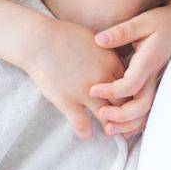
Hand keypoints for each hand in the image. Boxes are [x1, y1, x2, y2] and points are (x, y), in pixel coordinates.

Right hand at [21, 16, 126, 139]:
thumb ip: (107, 53)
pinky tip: (86, 134)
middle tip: (126, 122)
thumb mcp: (95, 39)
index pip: (131, 85)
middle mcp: (103, 79)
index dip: (131, 95)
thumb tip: (113, 61)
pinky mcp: (67, 101)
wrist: (39, 40)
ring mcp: (85, 92)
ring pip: (107, 116)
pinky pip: (81, 124)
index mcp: (111, 63)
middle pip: (124, 103)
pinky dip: (85, 132)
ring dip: (110, 127)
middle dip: (126, 113)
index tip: (128, 102)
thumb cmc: (64, 35)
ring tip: (111, 133)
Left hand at [88, 0, 170, 136]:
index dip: (111, 90)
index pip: (131, 84)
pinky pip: (152, 110)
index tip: (92, 89)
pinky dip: (139, 123)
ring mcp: (161, 84)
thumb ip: (121, 32)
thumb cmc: (163, 22)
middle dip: (120, 115)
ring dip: (129, 124)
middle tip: (99, 113)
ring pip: (148, 112)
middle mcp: (157, 77)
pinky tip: (124, 129)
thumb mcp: (142, 22)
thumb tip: (99, 40)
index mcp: (149, 61)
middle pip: (141, 105)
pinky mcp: (162, 87)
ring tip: (108, 129)